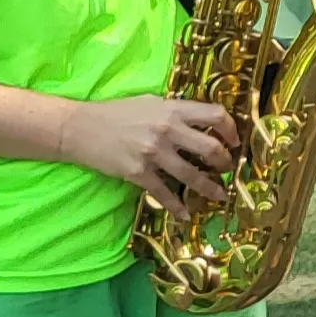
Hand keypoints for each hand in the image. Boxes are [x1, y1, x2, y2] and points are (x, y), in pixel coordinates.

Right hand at [56, 95, 238, 213]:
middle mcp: (167, 130)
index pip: (215, 115)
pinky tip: (185, 215)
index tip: (234, 140)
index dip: (231, 129)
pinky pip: (165, 194)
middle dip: (225, 162)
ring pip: (192, 175)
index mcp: (173, 109)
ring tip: (219, 194)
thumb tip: (199, 120)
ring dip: (210, 188)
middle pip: (210, 148)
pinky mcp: (139, 174)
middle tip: (228, 168)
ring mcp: (154, 154)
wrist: (81, 128)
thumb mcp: (150, 101)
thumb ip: (175, 111)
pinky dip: (177, 207)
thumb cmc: (116, 112)